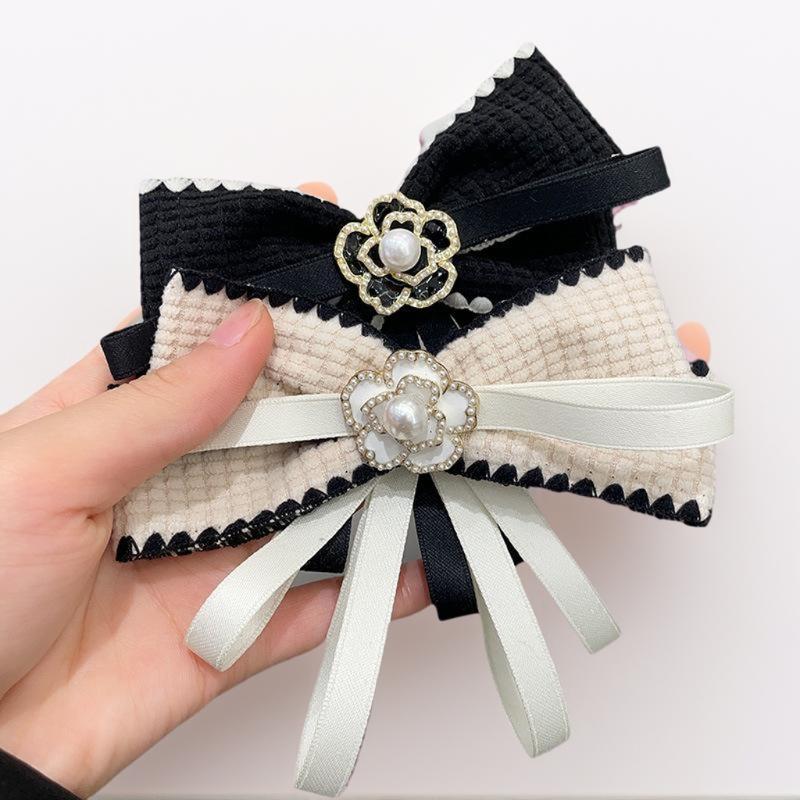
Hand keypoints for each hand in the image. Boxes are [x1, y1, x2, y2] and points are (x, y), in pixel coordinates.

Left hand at [0, 183, 430, 797]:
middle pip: (276, 421)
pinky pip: (318, 604)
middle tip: (416, 356)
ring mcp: (212, 554)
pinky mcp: (237, 629)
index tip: (333, 259)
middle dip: (342, 392)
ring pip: (311, 507)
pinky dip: (374, 588)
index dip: (266, 298)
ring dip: (373, 484)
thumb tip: (247, 327)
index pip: (202, 342)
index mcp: (116, 423)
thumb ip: (156, 408)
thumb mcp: (46, 471)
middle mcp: (175, 480)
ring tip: (443, 448)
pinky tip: (427, 559)